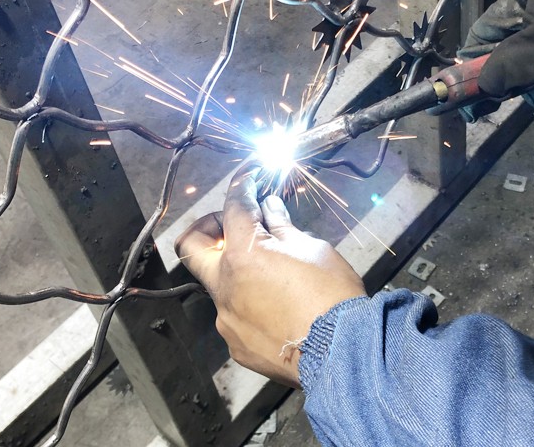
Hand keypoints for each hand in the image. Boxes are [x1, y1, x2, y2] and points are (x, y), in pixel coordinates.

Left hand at [174, 168, 366, 386]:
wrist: (342, 354)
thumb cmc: (331, 294)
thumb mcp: (313, 248)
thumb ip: (282, 228)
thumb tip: (269, 209)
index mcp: (243, 254)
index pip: (233, 207)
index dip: (241, 186)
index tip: (248, 180)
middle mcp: (224, 285)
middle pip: (191, 245)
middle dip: (209, 226)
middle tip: (237, 224)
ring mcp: (226, 318)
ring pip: (218, 283)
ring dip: (237, 269)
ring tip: (272, 271)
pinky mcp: (236, 344)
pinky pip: (234, 314)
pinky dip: (249, 301)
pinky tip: (278, 306)